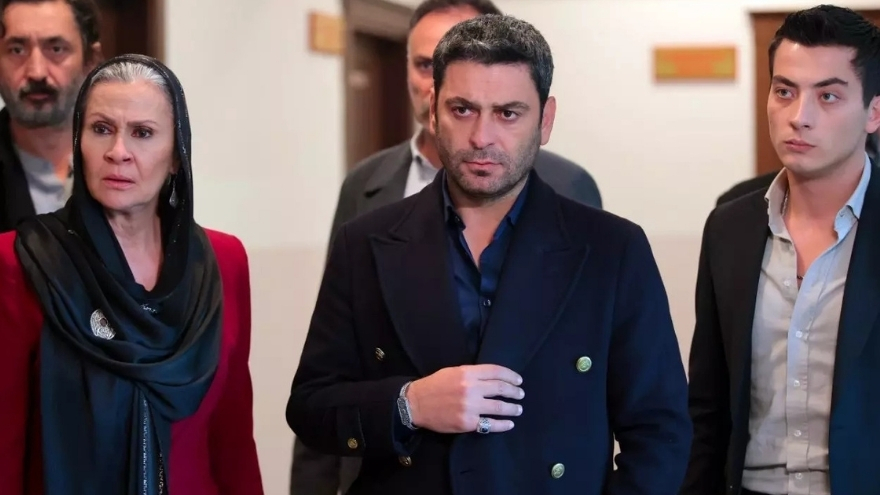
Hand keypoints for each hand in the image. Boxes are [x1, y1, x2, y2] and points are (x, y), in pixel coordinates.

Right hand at [406, 364, 523, 433]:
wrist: (416, 404)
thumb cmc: (435, 385)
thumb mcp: (453, 371)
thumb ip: (472, 373)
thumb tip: (493, 377)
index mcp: (467, 373)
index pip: (496, 371)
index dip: (511, 376)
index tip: (518, 380)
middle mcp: (471, 388)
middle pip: (501, 388)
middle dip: (514, 392)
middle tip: (520, 394)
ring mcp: (470, 406)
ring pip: (499, 407)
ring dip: (512, 408)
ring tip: (518, 409)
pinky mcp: (467, 422)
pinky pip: (490, 424)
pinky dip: (503, 425)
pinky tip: (509, 424)